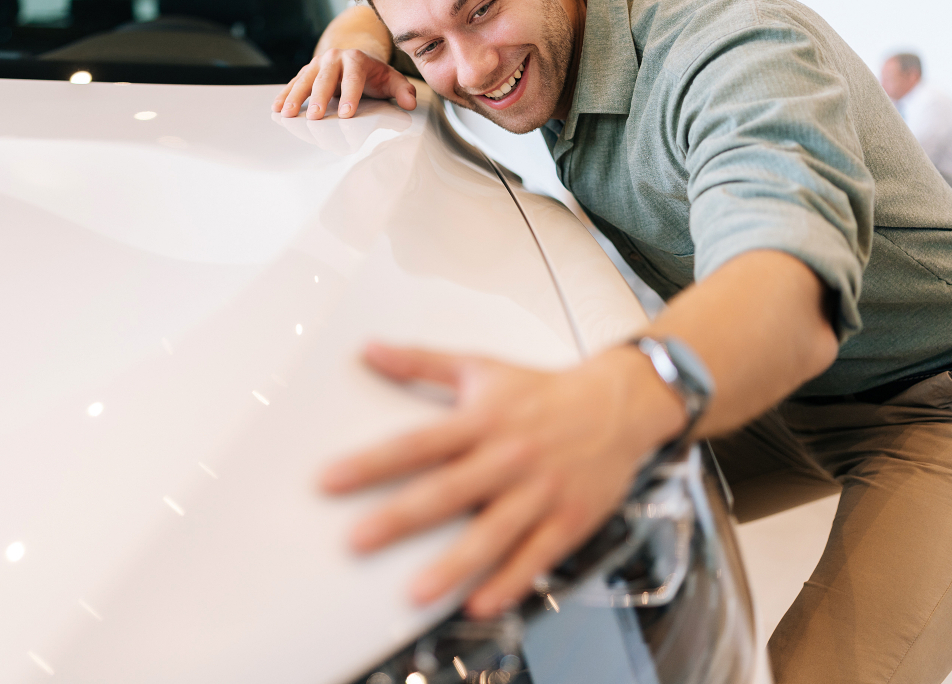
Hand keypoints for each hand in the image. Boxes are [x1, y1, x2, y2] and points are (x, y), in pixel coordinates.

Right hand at [273, 47, 417, 119]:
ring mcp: (318, 64)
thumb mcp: (390, 79)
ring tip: (287, 113)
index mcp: (356, 59)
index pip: (353, 78)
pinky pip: (294, 83)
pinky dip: (285, 94)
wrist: (355, 56)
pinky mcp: (307, 72)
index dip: (350, 96)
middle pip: (325, 78)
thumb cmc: (373, 74)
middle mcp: (335, 58)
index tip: (346, 114)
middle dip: (318, 98)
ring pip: (305, 79)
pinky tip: (277, 107)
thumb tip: (410, 103)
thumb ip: (402, 90)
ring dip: (295, 97)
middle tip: (314, 116)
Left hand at [321, 342, 683, 617]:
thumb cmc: (543, 390)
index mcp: (482, 419)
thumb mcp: (479, 366)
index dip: (371, 462)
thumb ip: (420, 363)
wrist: (620, 403)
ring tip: (416, 591)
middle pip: (447, 490)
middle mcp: (508, 456)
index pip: (417, 442)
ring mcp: (539, 491)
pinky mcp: (568, 518)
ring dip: (454, 564)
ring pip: (492, 532)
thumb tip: (369, 349)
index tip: (331, 479)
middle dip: (400, 517)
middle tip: (358, 539)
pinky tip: (481, 601)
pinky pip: (536, 555)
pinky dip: (511, 581)